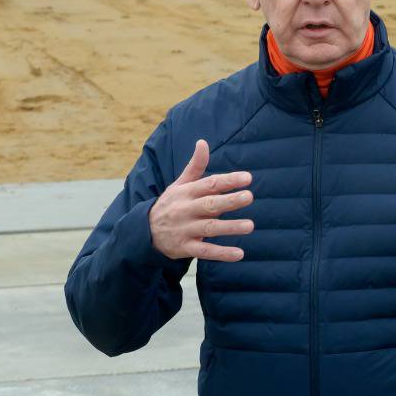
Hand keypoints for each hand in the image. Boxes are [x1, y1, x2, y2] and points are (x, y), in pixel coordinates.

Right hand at [149, 140, 254, 261]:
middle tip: (249, 197)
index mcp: (187, 192)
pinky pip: (205, 251)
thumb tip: (203, 142)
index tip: (247, 177)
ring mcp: (185, 230)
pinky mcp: (185, 248)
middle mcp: (186, 210)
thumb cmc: (170, 204)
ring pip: (209, 228)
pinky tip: (239, 254)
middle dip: (229, 201)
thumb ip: (195, 166)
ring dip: (230, 227)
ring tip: (250, 226)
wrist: (144, 231)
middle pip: (210, 204)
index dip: (228, 180)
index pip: (210, 184)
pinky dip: (221, 253)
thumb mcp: (179, 184)